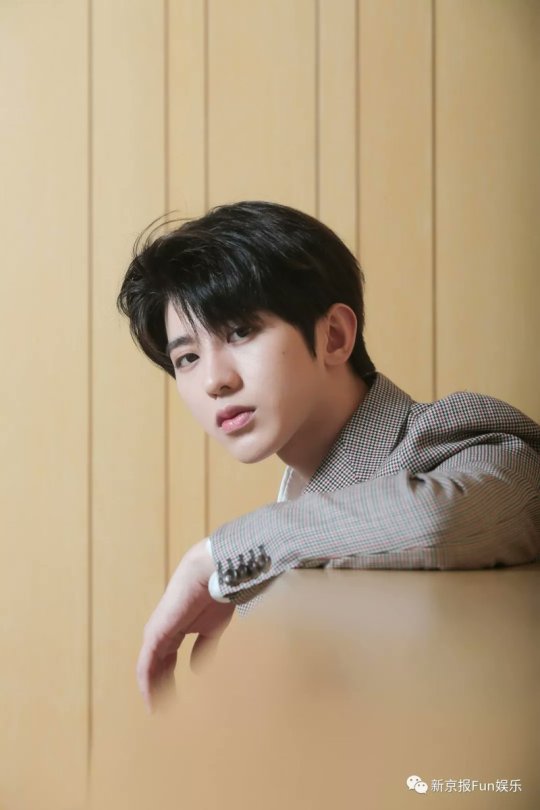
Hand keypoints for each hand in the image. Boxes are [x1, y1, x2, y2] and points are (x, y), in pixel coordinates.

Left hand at [136, 538, 234, 712]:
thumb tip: (197, 670)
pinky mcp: (155, 634)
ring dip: (152, 690)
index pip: (168, 660)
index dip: (169, 680)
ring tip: (156, 712)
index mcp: (177, 629)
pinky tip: (152, 699)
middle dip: (160, 688)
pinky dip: (147, 683)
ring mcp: (156, 633)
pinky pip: (146, 664)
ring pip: (148, 669)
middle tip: (163, 713)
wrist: (212, 574)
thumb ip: (204, 648)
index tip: (173, 703)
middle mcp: (163, 631)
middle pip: (156, 666)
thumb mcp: (212, 629)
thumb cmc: (216, 595)